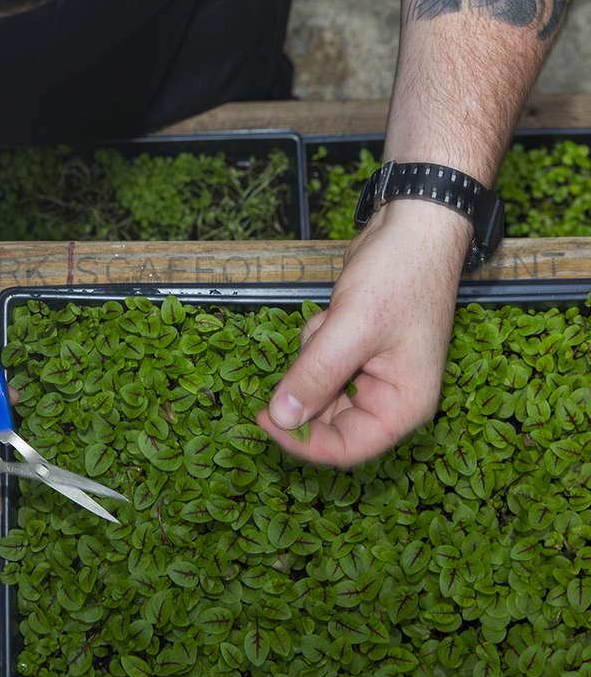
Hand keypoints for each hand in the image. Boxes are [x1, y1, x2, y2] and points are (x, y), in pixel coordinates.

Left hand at [256, 201, 469, 466]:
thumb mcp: (351, 328)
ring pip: (320, 387)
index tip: (263, 419)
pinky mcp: (356, 348)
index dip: (303, 441)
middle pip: (330, 420)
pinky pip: (321, 360)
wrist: (412, 228)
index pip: (347, 448)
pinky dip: (316, 339)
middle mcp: (391, 396)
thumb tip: (280, 418)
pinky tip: (334, 310)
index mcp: (404, 405)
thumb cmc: (397, 277)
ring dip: (311, 358)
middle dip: (307, 387)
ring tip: (332, 320)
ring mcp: (373, 372)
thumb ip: (316, 375)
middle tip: (302, 351)